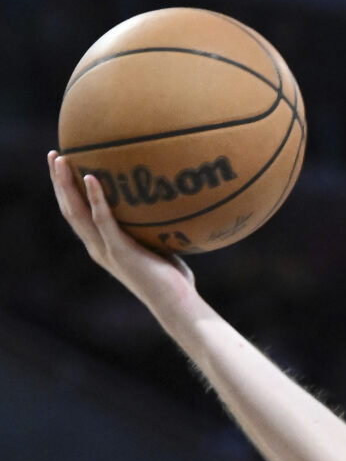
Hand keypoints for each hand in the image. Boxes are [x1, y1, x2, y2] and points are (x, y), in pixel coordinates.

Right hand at [47, 151, 205, 327]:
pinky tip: (91, 177)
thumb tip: (166, 199)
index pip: (76, 215)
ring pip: (77, 213)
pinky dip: (96, 198)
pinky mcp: (119, 252)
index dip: (66, 191)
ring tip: (62, 159)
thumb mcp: (158, 246)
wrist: (177, 306)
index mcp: (101, 246)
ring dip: (66, 185)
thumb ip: (152, 226)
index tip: (63, 165)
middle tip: (54, 154)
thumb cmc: (174, 279)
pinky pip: (104, 221)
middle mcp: (97, 248)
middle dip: (58, 181)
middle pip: (68, 210)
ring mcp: (106, 250)